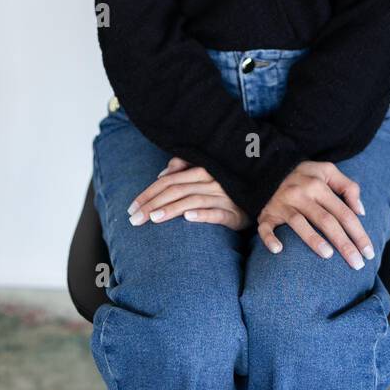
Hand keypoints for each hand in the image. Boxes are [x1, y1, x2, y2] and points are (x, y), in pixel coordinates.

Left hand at [127, 156, 250, 229]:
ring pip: (191, 200)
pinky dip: (201, 214)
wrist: (258, 197)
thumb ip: (183, 169)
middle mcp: (209, 181)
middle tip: (133, 219)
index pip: (167, 181)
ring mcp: (222, 197)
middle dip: (151, 204)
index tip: (131, 207)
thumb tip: (161, 174)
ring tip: (152, 219)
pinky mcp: (233, 213)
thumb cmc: (226, 187)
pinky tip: (187, 218)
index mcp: (200, 170)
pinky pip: (216, 213)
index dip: (147, 193)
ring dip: (171, 209)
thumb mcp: (205, 175)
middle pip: (174, 190)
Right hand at [257, 161, 374, 269]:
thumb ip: (348, 187)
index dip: (358, 233)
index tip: (369, 252)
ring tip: (328, 255)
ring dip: (313, 239)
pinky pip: (265, 227)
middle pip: (326, 220)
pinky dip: (270, 238)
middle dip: (344, 243)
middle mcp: (300, 193)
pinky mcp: (266, 213)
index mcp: (318, 184)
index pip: (344, 212)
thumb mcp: (327, 172)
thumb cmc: (306, 177)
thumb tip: (360, 211)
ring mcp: (282, 204)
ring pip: (299, 223)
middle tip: (357, 264)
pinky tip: (278, 250)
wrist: (270, 170)